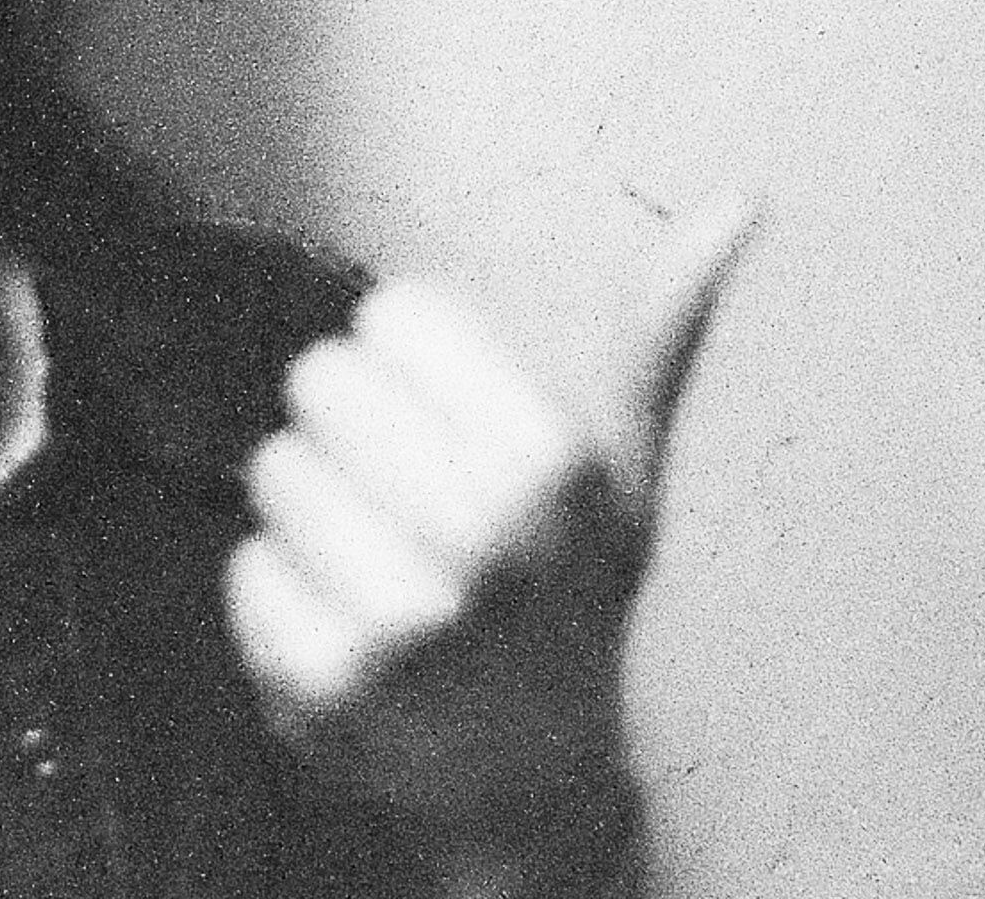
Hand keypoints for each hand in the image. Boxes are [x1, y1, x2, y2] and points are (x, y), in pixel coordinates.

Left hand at [224, 198, 757, 896]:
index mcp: (554, 463)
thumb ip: (656, 333)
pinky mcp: (325, 684)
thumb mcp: (623, 469)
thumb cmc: (570, 595)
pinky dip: (278, 593)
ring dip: (312, 513)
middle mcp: (484, 538)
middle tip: (412, 508)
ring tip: (384, 568)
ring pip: (272, 466)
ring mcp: (402, 618)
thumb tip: (739, 200)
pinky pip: (244, 565)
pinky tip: (347, 631)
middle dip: (353, 434)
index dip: (410, 364)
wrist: (532, 784)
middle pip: (320, 379)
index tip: (453, 429)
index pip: (392, 312)